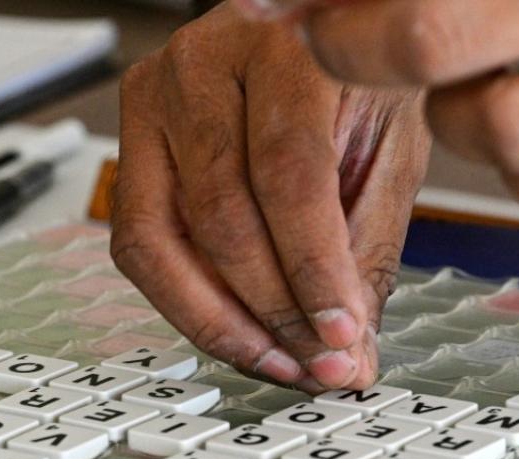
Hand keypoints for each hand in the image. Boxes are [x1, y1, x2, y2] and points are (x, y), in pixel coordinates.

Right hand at [111, 5, 430, 391]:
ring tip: (278, 361)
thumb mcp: (389, 147)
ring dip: (220, 321)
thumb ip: (368, 248)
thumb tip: (347, 354)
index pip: (287, 173)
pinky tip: (237, 331)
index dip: (311, 267)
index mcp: (284, 46)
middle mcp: (204, 64)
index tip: (340, 335)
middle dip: (271, 310)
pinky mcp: (128, 141)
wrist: (307, 36)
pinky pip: (138, 243)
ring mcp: (153, 100)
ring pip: (158, 238)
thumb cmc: (352, 81)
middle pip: (218, 212)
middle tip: (318, 363)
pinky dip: (186, 302)